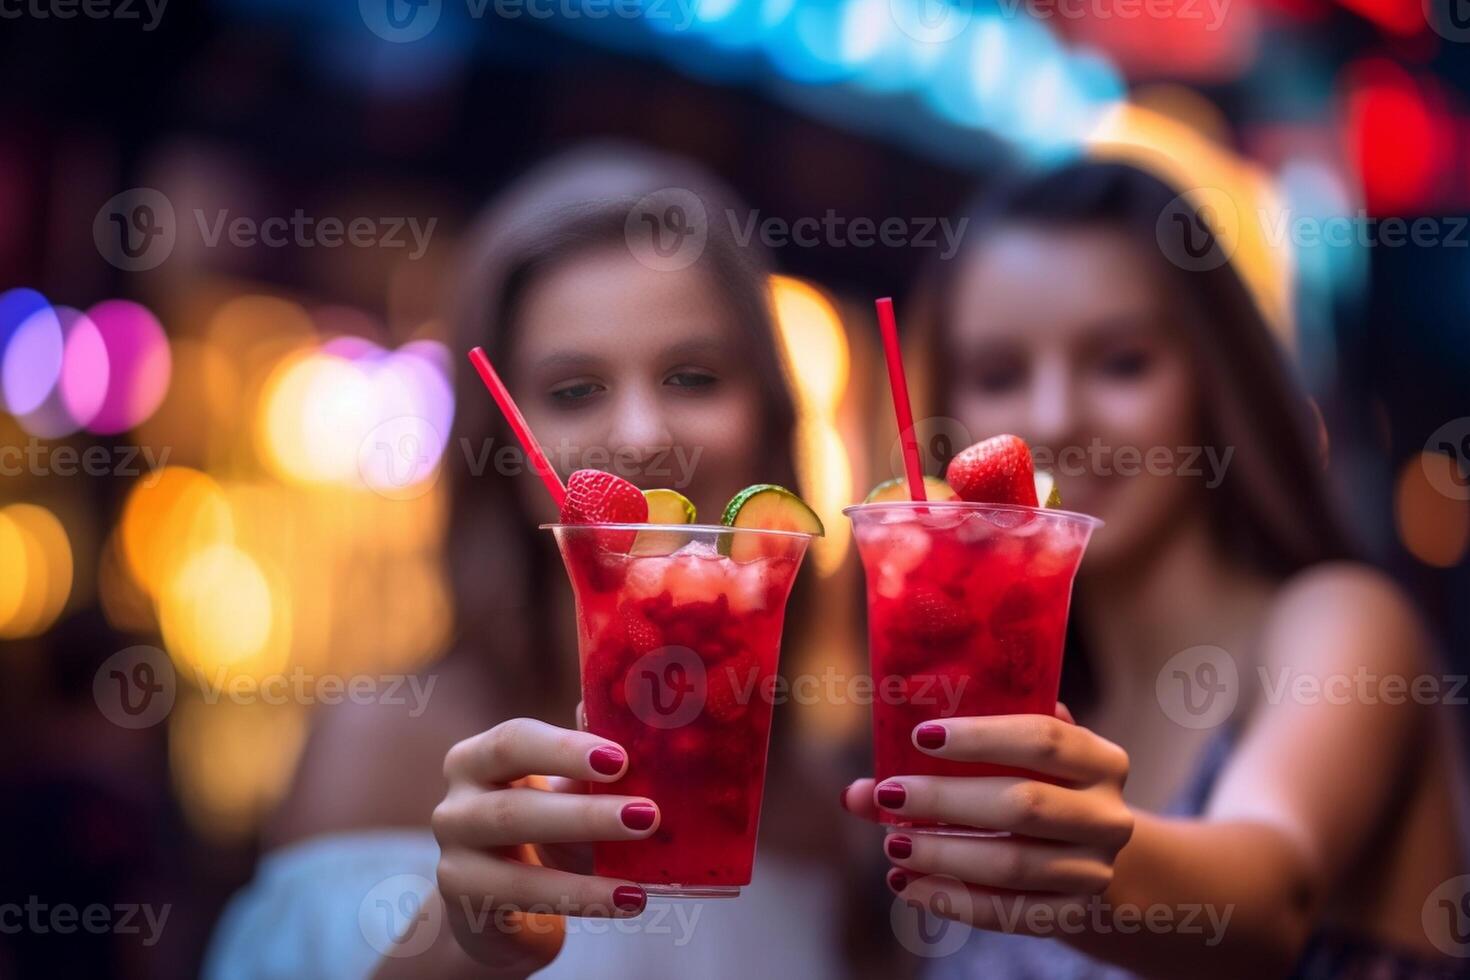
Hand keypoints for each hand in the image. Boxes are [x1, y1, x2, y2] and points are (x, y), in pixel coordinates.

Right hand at [431, 717, 658, 969]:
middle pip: (515, 805)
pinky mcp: (463, 900)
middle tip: (647, 816)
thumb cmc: (544, 836)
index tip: (620, 760)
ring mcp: (454, 855)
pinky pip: (524, 899)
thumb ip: (589, 758)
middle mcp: (455, 803)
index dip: (565, 750)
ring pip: (515, 864)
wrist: (504, 911)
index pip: (514, 741)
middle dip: (585, 814)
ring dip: (582, 866)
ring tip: (639, 880)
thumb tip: (628, 711)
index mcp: (478, 759)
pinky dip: (581, 899)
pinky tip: (627, 901)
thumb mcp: (565, 793)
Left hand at [841, 706, 1133, 934]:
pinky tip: (908, 886)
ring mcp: (1094, 869)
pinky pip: (1008, 913)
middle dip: (947, 800)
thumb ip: (945, 761)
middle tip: (888, 796)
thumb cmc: (1033, 786)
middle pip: (1024, 804)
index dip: (981, 737)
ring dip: (943, 855)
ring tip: (892, 846)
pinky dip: (953, 900)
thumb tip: (857, 793)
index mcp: (1099, 759)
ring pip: (1013, 864)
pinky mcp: (1072, 913)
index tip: (921, 737)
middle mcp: (1108, 815)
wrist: (1085, 851)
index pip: (1043, 738)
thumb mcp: (1009, 761)